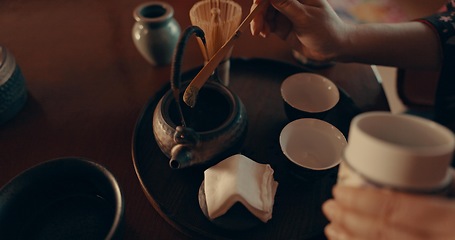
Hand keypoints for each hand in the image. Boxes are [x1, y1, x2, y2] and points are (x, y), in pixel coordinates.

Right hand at [250, 0, 349, 60]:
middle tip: (256, 26)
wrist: (332, 48)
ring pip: (265, 13)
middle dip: (259, 12)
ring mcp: (286, 13)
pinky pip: (268, 24)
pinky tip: (265, 34)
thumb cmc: (325, 29)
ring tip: (261, 33)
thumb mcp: (304, 16)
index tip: (257, 4)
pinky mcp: (283, 25)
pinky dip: (264, 28)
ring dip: (260, 22)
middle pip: (267, 2)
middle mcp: (291, 1)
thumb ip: (286, 4)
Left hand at [322, 185, 454, 239]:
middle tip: (330, 206)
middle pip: (381, 231)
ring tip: (332, 227)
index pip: (394, 207)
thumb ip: (430, 196)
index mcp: (448, 219)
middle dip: (348, 218)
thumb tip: (395, 183)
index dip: (360, 200)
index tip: (340, 191)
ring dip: (349, 238)